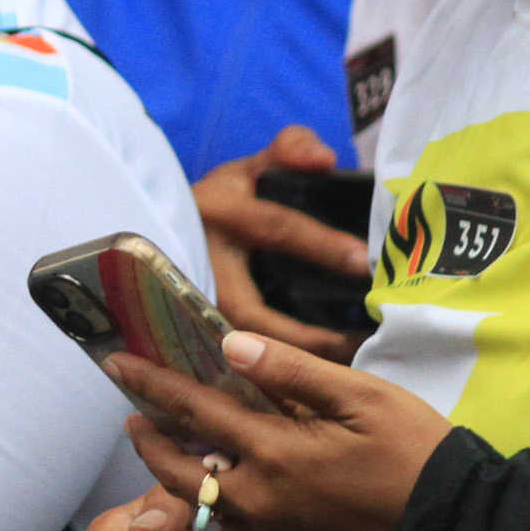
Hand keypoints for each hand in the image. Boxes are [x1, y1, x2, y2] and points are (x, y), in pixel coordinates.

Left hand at [110, 328, 451, 530]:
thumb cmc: (417, 455)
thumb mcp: (363, 397)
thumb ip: (292, 372)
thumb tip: (231, 344)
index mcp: (274, 454)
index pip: (196, 411)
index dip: (153, 385)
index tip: (117, 364)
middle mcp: (261, 501)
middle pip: (180, 473)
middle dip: (150, 442)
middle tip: (133, 417)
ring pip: (200, 515)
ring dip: (172, 486)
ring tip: (162, 458)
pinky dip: (209, 524)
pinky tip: (211, 507)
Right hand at [193, 125, 367, 363]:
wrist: (166, 227)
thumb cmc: (227, 197)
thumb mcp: (253, 166)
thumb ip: (292, 148)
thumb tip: (324, 161)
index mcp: (218, 208)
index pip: (275, 228)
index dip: (320, 245)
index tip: (363, 265)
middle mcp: (194, 255)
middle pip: (246, 309)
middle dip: (299, 335)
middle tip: (348, 343)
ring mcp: (184, 295)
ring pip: (234, 340)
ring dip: (283, 360)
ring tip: (335, 365)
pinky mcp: (184, 322)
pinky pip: (224, 354)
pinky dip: (262, 370)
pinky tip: (301, 382)